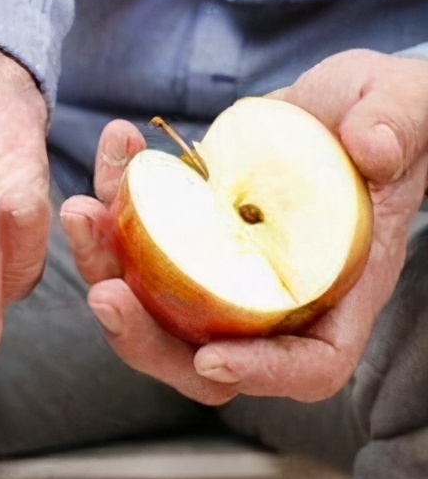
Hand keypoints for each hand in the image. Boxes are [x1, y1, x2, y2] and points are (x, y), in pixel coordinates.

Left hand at [60, 49, 427, 403]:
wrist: (339, 103)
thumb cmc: (388, 116)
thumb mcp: (406, 110)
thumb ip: (397, 127)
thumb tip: (373, 148)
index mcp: (336, 292)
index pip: (306, 365)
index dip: (260, 375)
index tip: (211, 359)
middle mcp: (269, 297)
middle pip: (200, 356)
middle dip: (143, 337)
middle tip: (104, 294)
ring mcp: (217, 272)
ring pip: (148, 304)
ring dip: (103, 264)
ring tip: (82, 212)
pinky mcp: (181, 236)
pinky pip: (133, 239)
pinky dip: (112, 200)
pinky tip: (116, 146)